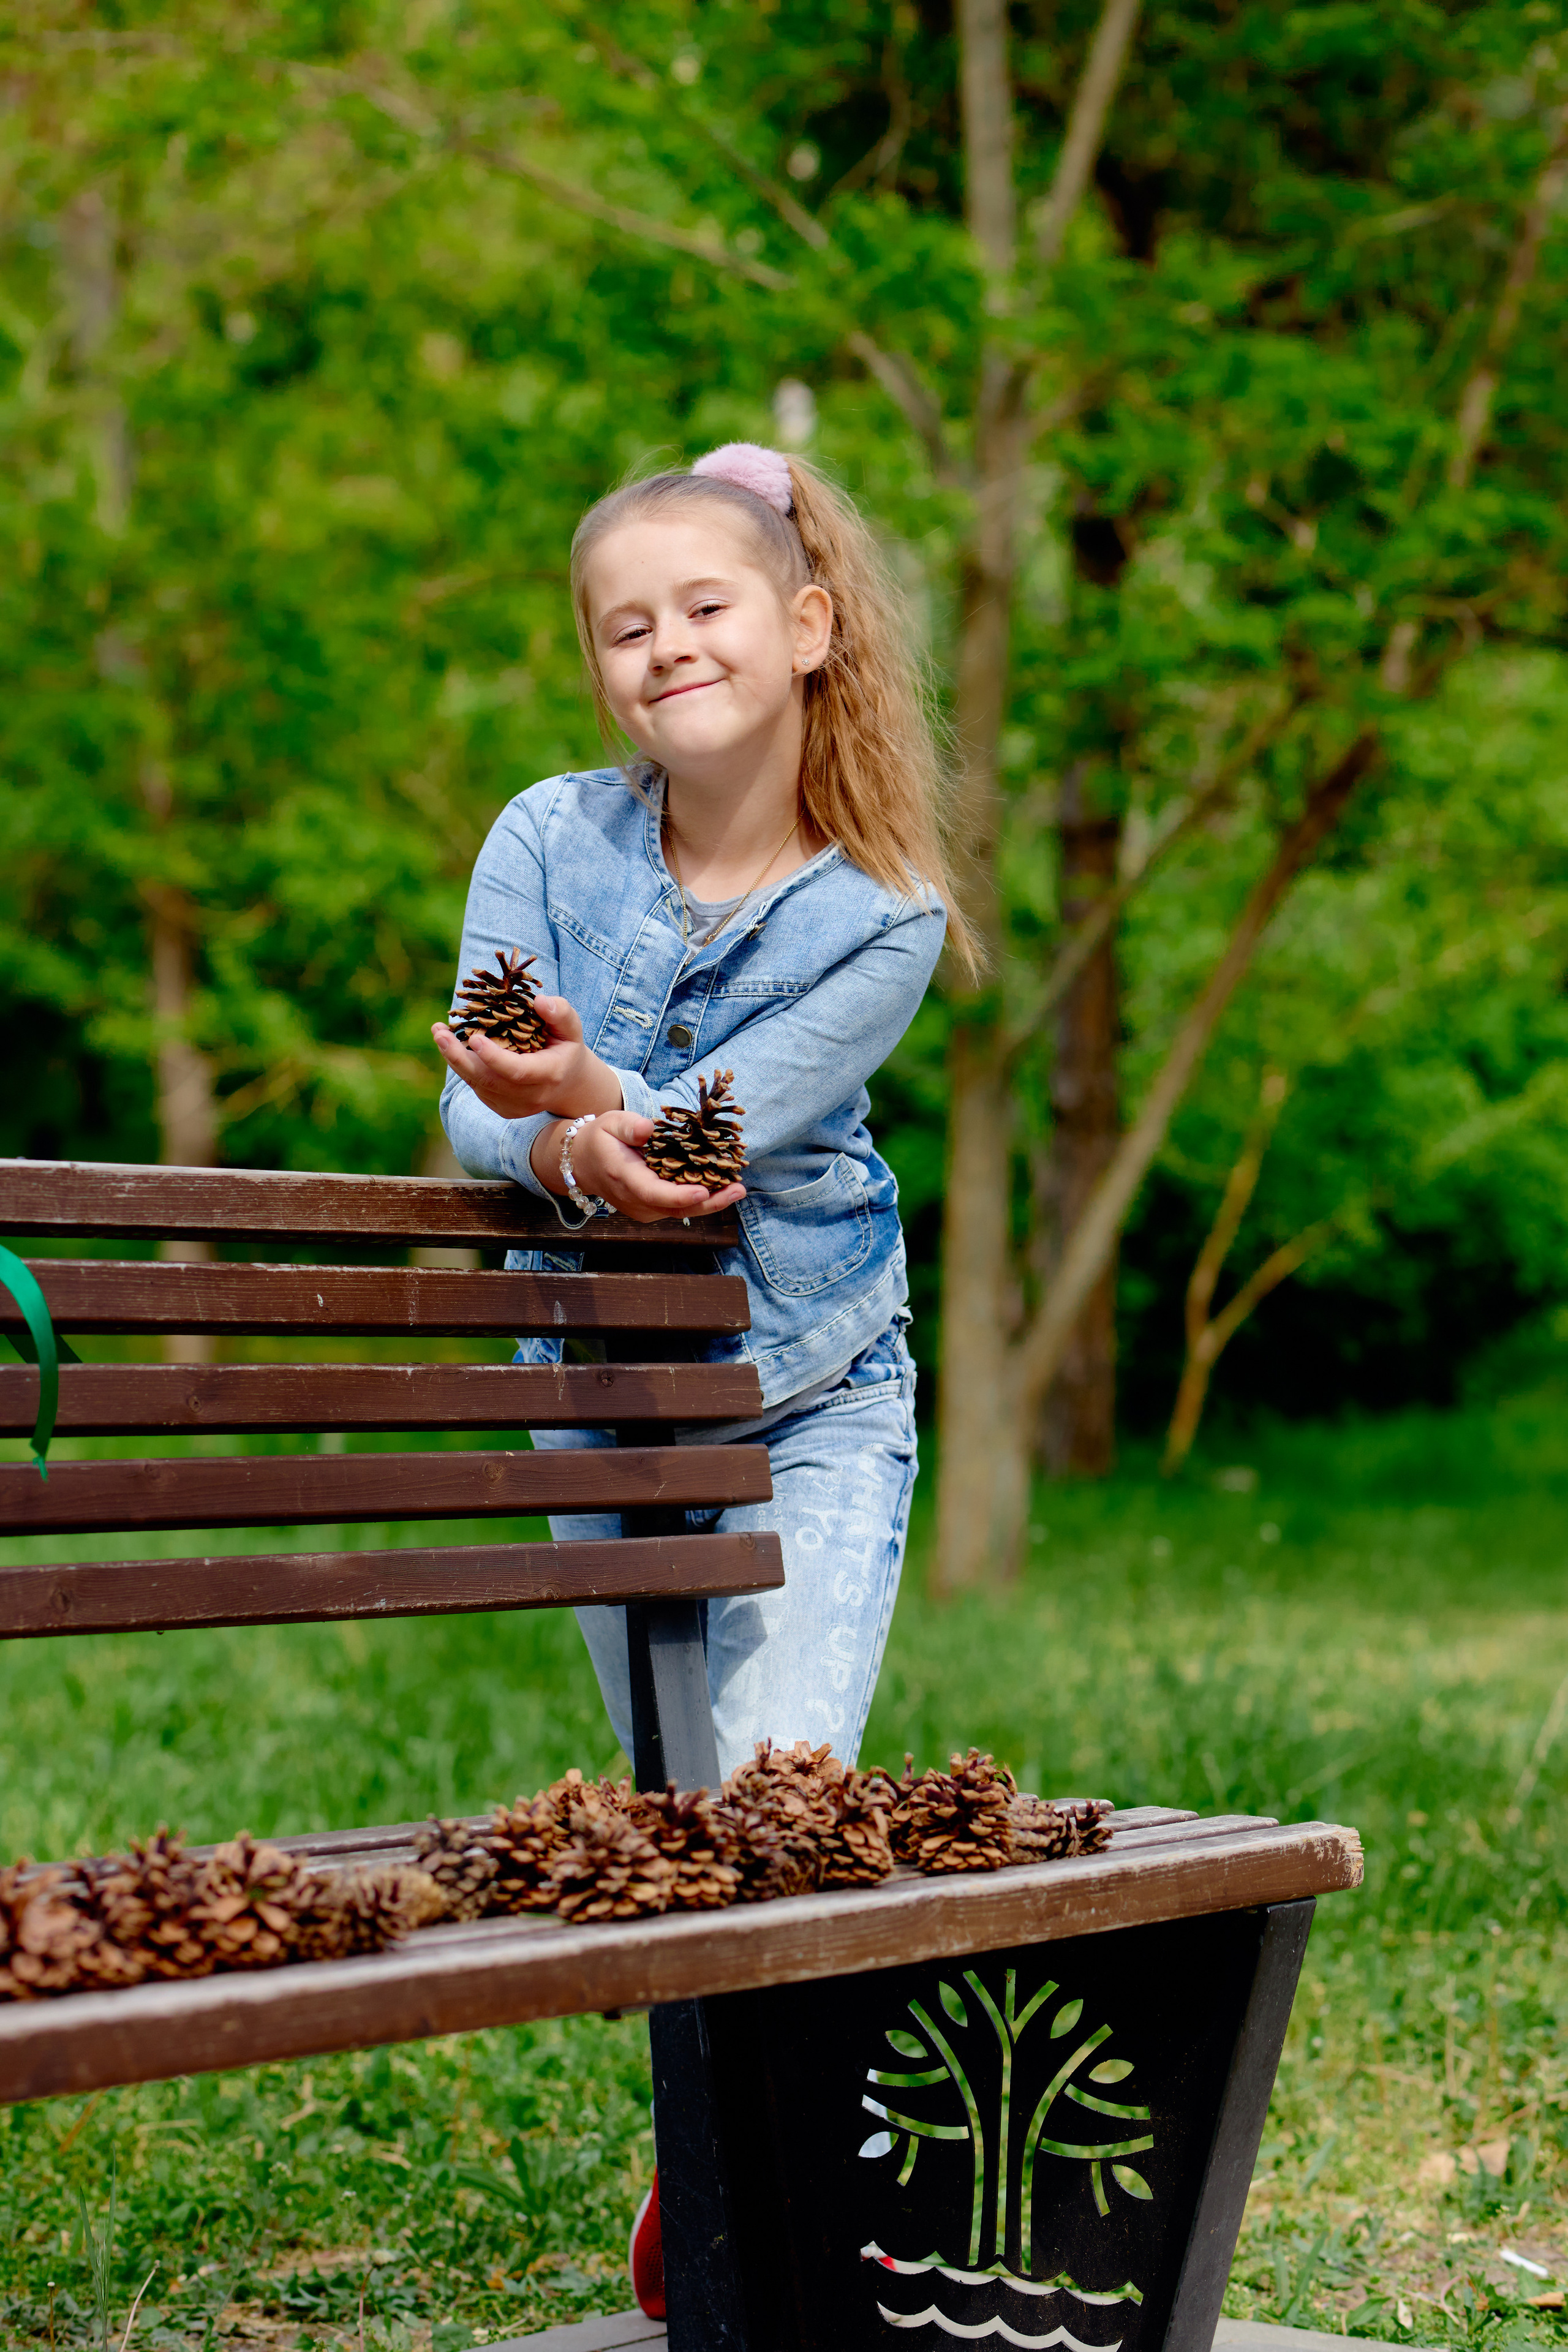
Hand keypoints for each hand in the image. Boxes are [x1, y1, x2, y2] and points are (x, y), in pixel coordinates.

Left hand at [432, 994, 620, 1121]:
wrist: (568, 1085)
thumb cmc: (566, 1049)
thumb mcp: (572, 1029)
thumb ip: (561, 1013)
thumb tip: (539, 1000)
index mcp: (549, 1074)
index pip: (517, 1071)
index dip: (494, 1058)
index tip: (474, 1038)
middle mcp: (530, 1096)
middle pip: (487, 1080)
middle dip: (459, 1057)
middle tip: (440, 1033)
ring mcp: (514, 1106)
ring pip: (477, 1083)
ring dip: (455, 1058)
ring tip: (440, 1033)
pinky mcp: (501, 1108)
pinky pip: (477, 1086)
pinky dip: (464, 1066)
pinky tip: (453, 1046)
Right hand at [536, 1110, 745, 1223]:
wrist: (584, 1163)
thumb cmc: (601, 1138)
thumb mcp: (610, 1123)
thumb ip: (628, 1126)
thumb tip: (648, 1129)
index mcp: (624, 1177)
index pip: (653, 1192)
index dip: (680, 1195)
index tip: (704, 1190)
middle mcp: (634, 1200)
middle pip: (674, 1208)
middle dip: (709, 1202)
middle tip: (739, 1189)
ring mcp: (643, 1208)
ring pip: (680, 1211)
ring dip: (711, 1202)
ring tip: (738, 1188)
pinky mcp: (651, 1209)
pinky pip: (678, 1208)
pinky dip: (701, 1200)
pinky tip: (723, 1187)